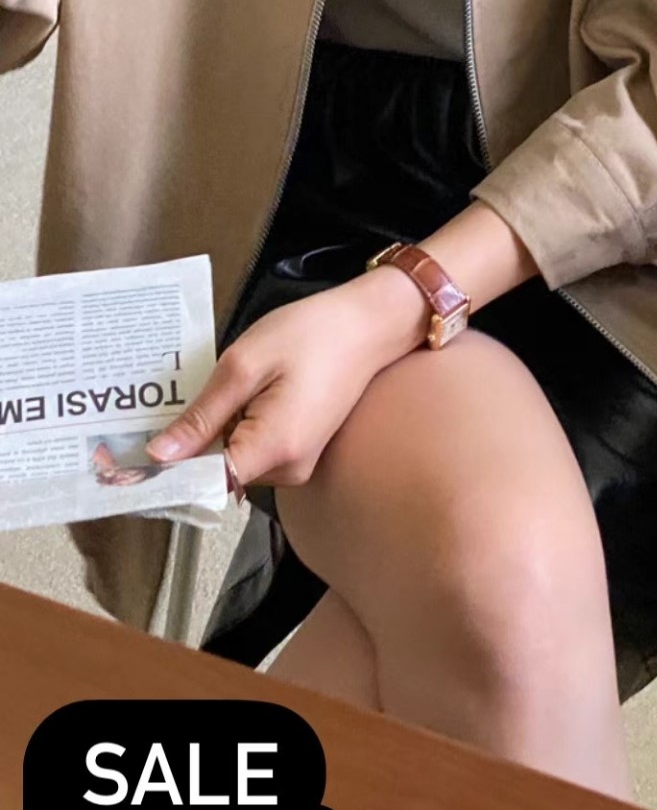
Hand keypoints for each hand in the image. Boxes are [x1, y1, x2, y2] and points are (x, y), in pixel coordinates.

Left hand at [144, 266, 429, 490]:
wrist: (371, 325)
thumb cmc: (312, 334)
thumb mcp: (244, 365)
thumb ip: (202, 416)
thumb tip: (160, 455)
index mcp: (273, 449)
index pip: (205, 484)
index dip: (167, 474)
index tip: (131, 460)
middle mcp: (288, 469)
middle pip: (217, 474)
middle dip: (192, 445)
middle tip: (175, 403)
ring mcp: (298, 463)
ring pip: (234, 461)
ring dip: (217, 433)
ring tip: (226, 387)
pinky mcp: (301, 451)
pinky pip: (254, 450)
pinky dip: (239, 427)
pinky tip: (243, 393)